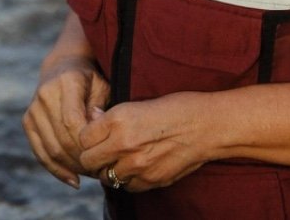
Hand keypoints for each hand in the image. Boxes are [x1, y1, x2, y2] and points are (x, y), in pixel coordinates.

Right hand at [24, 53, 108, 186]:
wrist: (62, 66)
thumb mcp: (103, 87)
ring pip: (51, 148)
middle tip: (100, 172)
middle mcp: (45, 93)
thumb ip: (101, 108)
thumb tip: (95, 132)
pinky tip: (72, 180)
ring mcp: (33, 107)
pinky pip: (39, 151)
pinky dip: (55, 169)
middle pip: (62, 138)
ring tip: (90, 175)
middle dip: (81, 159)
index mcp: (66, 82)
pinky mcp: (27, 120)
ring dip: (71, 167)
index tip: (104, 156)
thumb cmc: (90, 80)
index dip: (87, 144)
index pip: (73, 122)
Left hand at [77, 92, 215, 192]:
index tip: (93, 137)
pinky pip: (128, 187)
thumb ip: (110, 116)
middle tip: (101, 152)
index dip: (86, 138)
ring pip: (107, 177)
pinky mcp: (152, 180)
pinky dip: (128, 180)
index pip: (82, 137)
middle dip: (92, 157)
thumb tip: (92, 118)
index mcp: (118, 119)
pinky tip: (135, 168)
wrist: (206, 125)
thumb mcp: (137, 103)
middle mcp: (124, 143)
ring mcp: (138, 165)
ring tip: (119, 160)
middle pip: (89, 161)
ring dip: (109, 170)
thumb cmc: (173, 108)